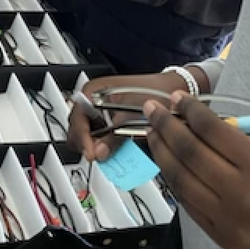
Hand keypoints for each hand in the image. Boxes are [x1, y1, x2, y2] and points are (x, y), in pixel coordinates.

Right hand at [68, 73, 208, 162]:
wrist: (172, 91)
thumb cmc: (154, 93)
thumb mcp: (132, 114)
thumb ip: (113, 135)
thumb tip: (98, 152)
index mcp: (93, 91)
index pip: (77, 117)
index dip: (82, 138)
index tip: (92, 154)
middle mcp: (93, 101)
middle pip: (78, 128)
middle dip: (87, 144)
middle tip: (99, 157)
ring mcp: (100, 112)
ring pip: (86, 135)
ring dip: (95, 146)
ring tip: (109, 155)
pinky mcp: (108, 121)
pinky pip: (99, 136)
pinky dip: (104, 145)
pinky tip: (115, 149)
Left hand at [144, 94, 249, 248]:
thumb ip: (239, 142)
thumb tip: (198, 123)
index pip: (213, 131)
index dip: (191, 111)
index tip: (177, 98)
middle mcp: (239, 194)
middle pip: (190, 153)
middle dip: (166, 127)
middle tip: (152, 110)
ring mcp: (225, 218)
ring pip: (180, 179)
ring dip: (161, 152)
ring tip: (153, 133)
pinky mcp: (217, 236)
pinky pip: (186, 202)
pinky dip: (173, 179)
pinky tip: (166, 162)